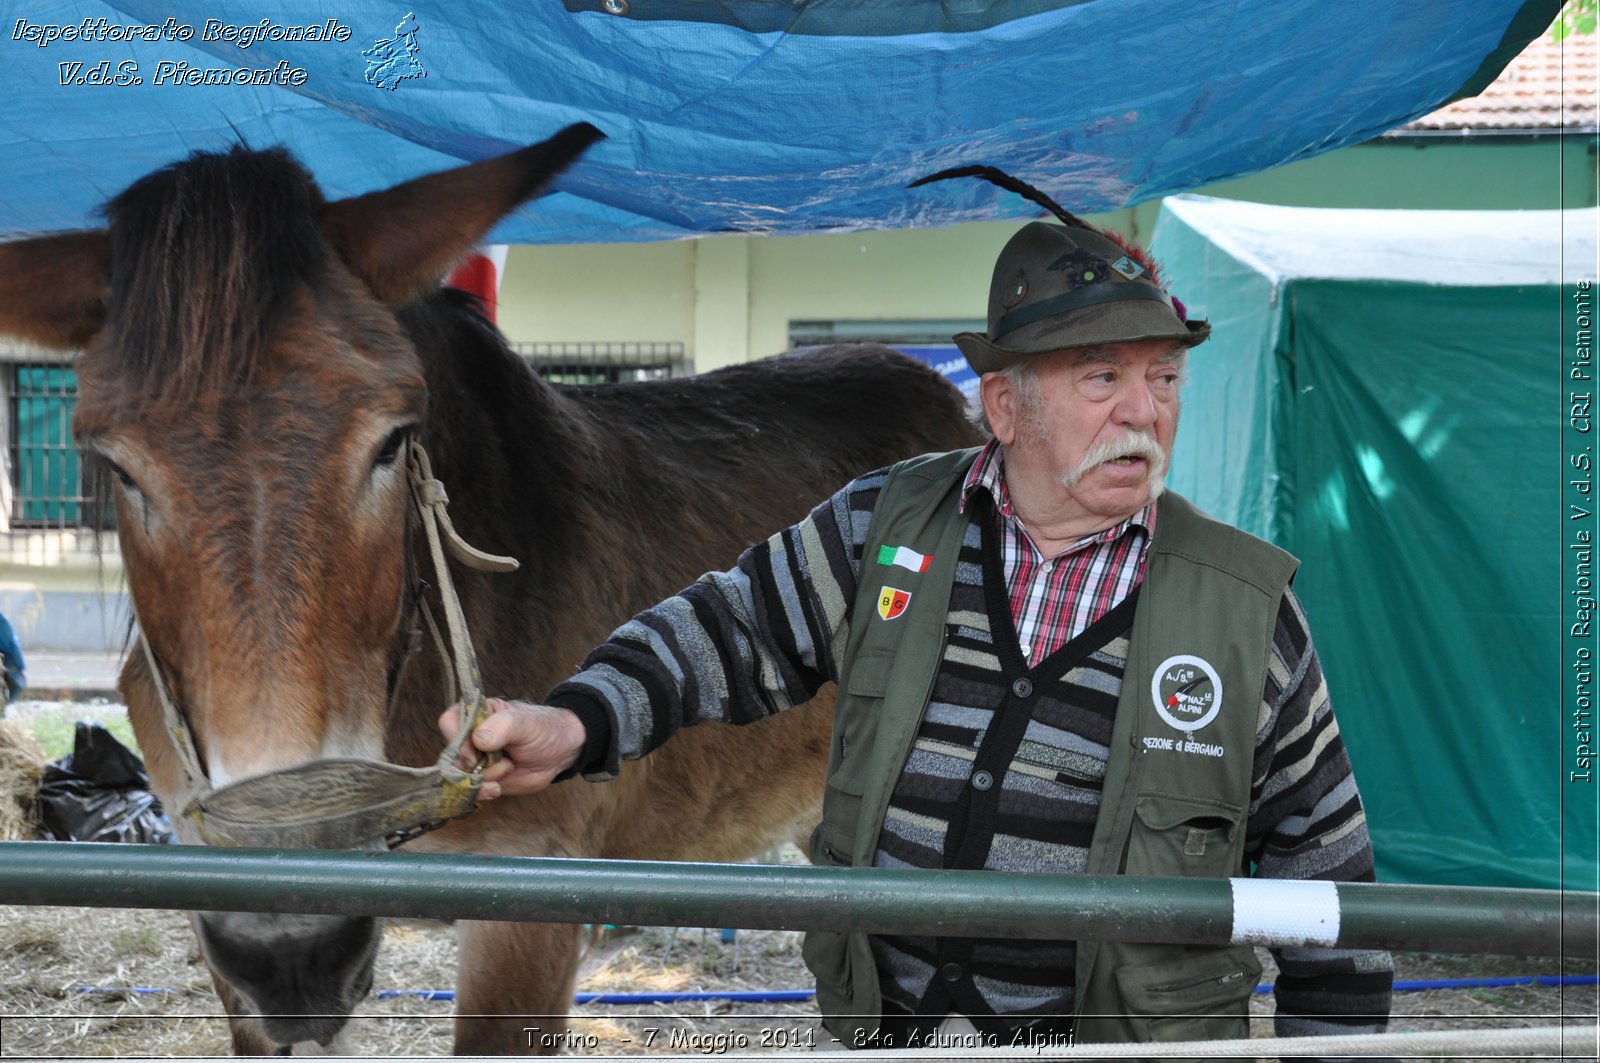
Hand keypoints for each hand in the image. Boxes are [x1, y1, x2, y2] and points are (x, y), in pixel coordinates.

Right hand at [437, 697, 586, 799]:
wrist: (559, 753)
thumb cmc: (543, 729)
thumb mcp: (525, 723)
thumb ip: (503, 726)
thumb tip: (479, 739)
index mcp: (476, 712)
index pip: (449, 722)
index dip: (460, 740)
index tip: (479, 751)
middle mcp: (469, 736)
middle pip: (451, 754)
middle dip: (473, 765)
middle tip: (503, 762)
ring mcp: (473, 759)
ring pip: (458, 775)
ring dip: (482, 779)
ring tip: (508, 768)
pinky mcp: (480, 778)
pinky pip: (468, 790)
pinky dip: (482, 792)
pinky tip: (498, 788)